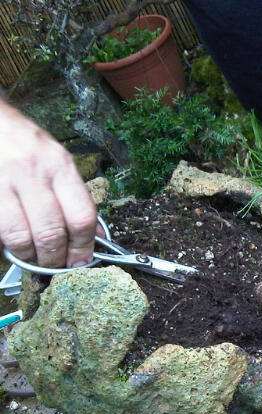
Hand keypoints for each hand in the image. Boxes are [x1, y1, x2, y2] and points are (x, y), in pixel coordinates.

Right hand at [0, 103, 96, 267]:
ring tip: (32, 258)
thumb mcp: (57, 162)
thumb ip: (75, 197)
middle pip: (52, 232)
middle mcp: (32, 172)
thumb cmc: (25, 144)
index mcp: (59, 166)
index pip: (81, 217)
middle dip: (55, 258)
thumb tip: (96, 236)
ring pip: (21, 236)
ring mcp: (3, 182)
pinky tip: (12, 245)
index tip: (81, 261)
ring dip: (29, 256)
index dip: (84, 247)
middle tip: (55, 266)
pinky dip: (6, 245)